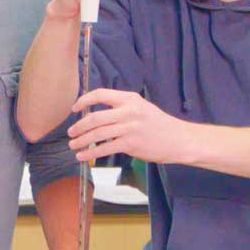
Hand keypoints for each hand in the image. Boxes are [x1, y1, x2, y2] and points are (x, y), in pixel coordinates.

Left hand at [67, 88, 192, 163]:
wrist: (178, 139)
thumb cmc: (158, 125)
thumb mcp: (141, 108)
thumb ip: (121, 108)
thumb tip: (96, 115)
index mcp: (130, 98)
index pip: (100, 94)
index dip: (84, 100)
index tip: (75, 109)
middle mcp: (129, 111)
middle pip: (95, 117)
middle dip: (78, 126)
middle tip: (70, 133)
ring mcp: (130, 127)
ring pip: (97, 134)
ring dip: (81, 141)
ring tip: (73, 145)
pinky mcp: (131, 144)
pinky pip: (105, 148)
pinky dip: (90, 153)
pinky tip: (82, 156)